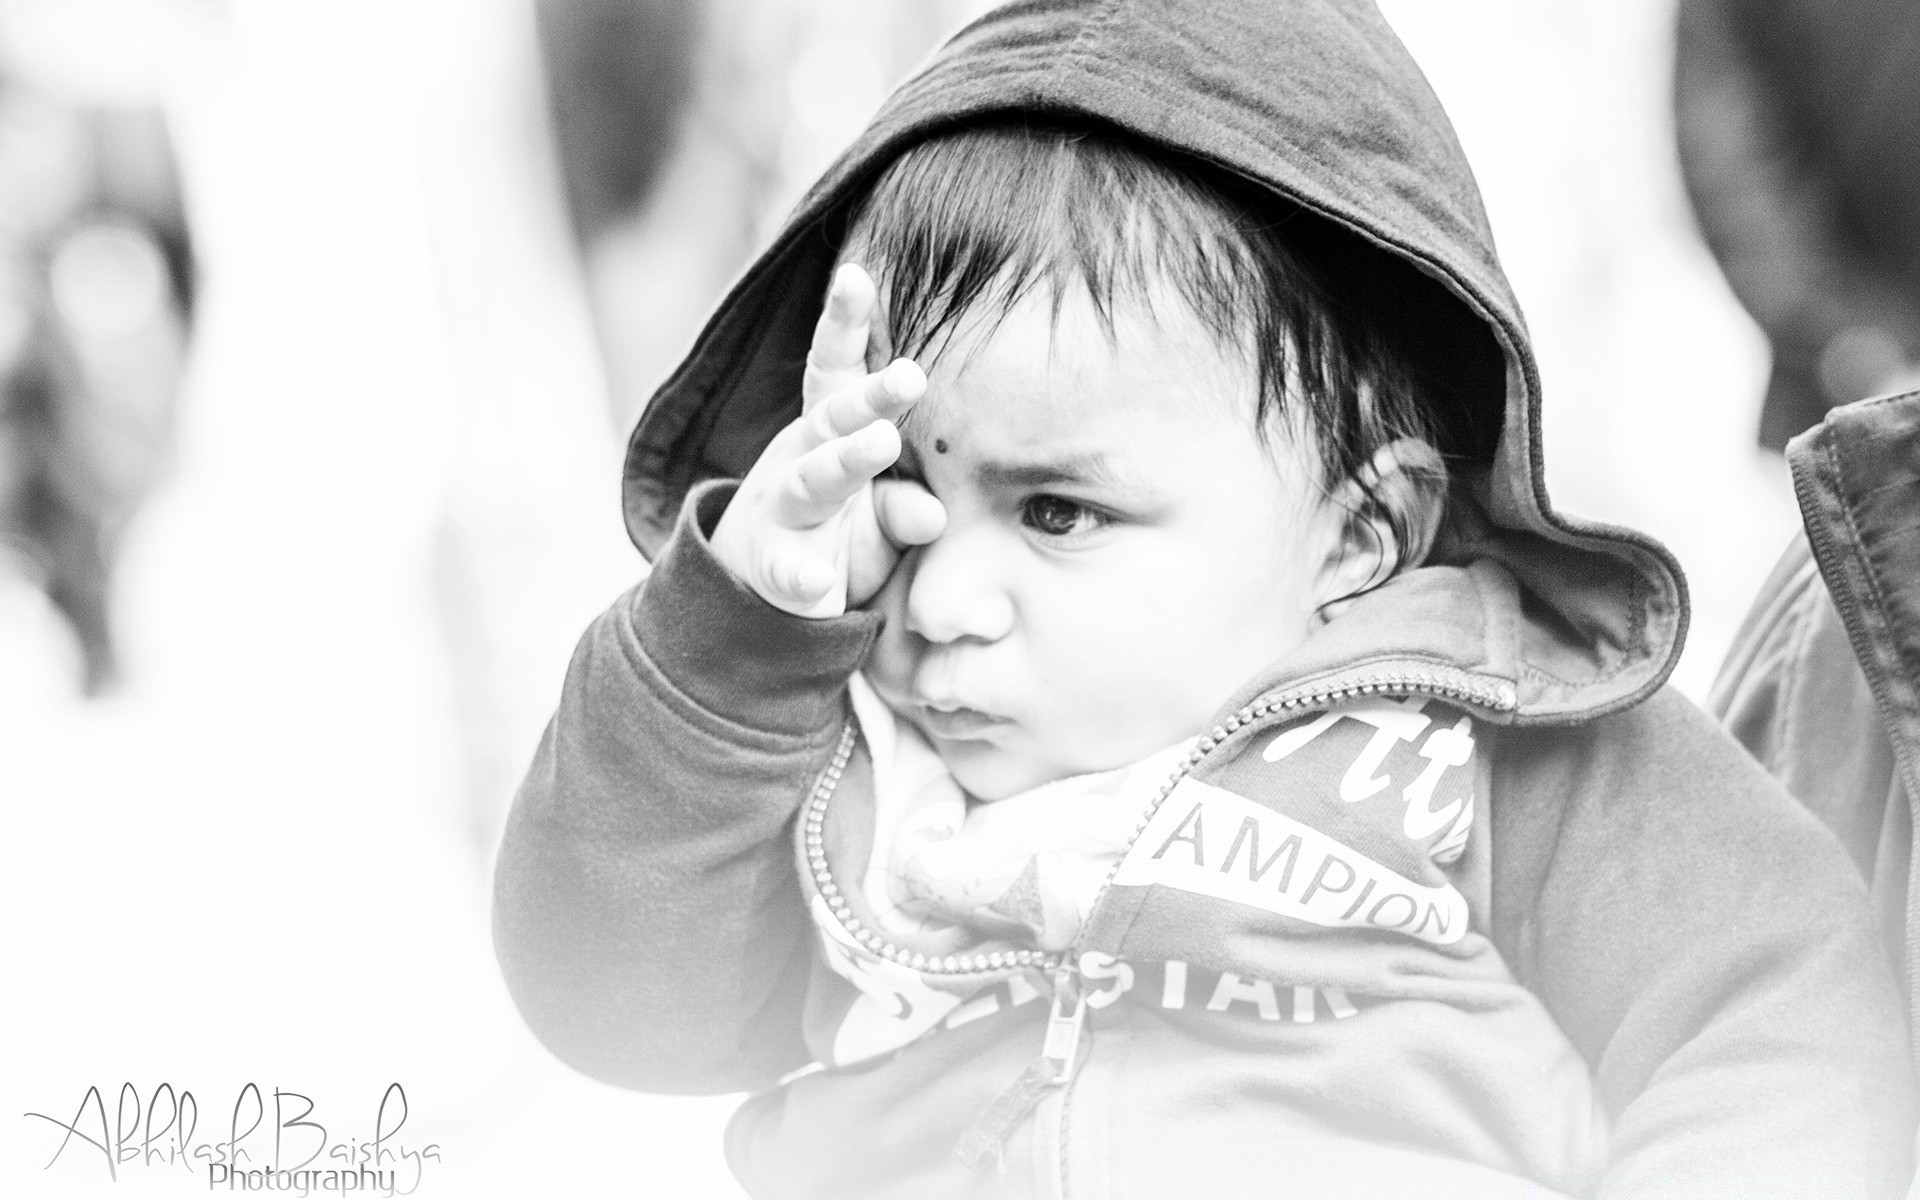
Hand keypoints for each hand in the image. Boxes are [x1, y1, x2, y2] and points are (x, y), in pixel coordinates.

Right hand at [710, 263, 946, 617]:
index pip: (836, 370)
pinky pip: (785, 571)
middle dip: (871, 396)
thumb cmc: (833, 537)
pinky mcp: (773, 570)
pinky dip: (799, 576)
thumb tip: (934, 512)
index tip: (856, 275)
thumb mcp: (877, 519)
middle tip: (912, 376)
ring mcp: (780, 513)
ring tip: (880, 445)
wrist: (758, 603)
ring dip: (844, 461)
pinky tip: (816, 581)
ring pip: (812, 481)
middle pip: (832, 418)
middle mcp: (797, 459)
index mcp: (824, 431)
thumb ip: (905, 507)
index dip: (844, 324)